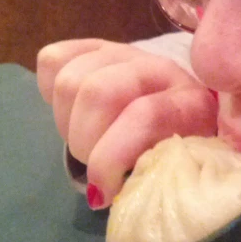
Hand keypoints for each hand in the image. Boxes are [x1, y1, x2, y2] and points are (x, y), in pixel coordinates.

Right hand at [37, 39, 217, 207]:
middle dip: (84, 141)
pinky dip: (50, 91)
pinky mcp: (97, 48)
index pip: (145, 115)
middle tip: (92, 163)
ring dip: (65, 123)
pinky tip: (69, 112)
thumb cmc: (178, 158)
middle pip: (99, 90)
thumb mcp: (176, 173)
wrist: (186, 120)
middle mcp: (160, 69)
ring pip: (71, 77)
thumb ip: (152, 178)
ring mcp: (127, 54)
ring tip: (82, 141)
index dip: (110, 159)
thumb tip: (103, 193)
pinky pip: (54, 59)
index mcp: (190, 103)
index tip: (103, 192)